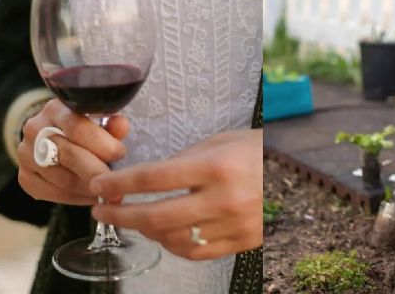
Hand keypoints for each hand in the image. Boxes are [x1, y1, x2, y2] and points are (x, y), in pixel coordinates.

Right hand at [17, 99, 128, 204]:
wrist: (55, 136)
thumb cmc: (87, 127)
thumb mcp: (100, 119)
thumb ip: (112, 124)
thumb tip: (121, 125)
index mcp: (57, 109)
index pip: (78, 127)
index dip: (102, 144)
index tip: (121, 154)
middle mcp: (35, 129)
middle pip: (69, 155)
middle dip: (97, 172)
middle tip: (117, 186)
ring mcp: (26, 154)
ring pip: (62, 178)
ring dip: (89, 189)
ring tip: (109, 193)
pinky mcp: (25, 177)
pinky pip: (53, 193)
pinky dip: (76, 198)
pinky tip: (92, 197)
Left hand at [90, 129, 263, 259]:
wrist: (295, 173)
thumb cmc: (256, 151)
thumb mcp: (220, 142)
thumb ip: (182, 160)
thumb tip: (143, 179)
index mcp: (216, 167)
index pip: (153, 178)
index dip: (118, 183)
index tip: (99, 184)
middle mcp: (224, 199)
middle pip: (156, 215)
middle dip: (119, 213)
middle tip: (100, 209)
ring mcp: (234, 225)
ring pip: (172, 239)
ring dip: (144, 231)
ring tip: (133, 219)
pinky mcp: (243, 242)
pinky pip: (197, 252)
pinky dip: (172, 245)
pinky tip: (163, 234)